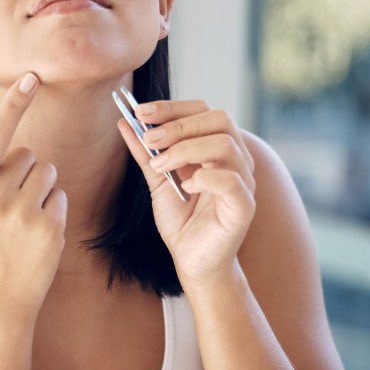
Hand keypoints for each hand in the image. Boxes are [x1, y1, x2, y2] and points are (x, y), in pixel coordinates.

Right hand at [0, 73, 66, 327]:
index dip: (14, 104)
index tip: (32, 77)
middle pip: (28, 154)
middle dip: (24, 171)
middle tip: (9, 204)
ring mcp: (23, 213)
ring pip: (48, 172)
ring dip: (41, 187)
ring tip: (22, 217)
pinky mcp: (49, 227)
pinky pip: (61, 195)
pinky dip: (53, 208)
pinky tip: (36, 232)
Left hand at [117, 99, 255, 286]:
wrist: (193, 262)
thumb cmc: (182, 221)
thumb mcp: (157, 180)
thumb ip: (145, 152)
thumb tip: (125, 121)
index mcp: (217, 147)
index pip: (203, 110)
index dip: (172, 107)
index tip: (140, 112)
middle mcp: (236, 159)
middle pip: (219, 119)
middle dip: (179, 125)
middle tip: (149, 139)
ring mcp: (244, 181)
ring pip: (225, 145)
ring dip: (186, 149)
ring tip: (160, 166)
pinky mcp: (244, 206)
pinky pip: (231, 180)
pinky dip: (204, 178)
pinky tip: (185, 187)